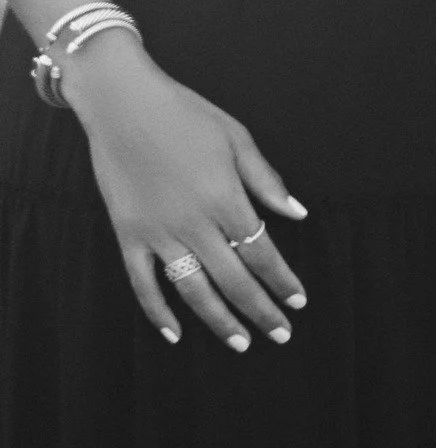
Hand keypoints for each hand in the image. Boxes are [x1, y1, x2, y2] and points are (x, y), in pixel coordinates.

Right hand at [64, 38, 308, 348]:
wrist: (124, 104)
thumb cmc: (186, 115)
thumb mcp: (236, 138)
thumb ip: (266, 181)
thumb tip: (297, 213)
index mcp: (225, 197)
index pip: (262, 251)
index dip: (282, 280)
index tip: (299, 301)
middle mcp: (193, 223)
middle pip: (234, 279)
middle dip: (261, 310)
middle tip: (281, 334)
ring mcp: (158, 233)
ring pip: (193, 291)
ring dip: (219, 321)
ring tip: (241, 343)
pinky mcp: (128, 236)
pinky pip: (143, 284)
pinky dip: (157, 312)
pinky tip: (175, 333)